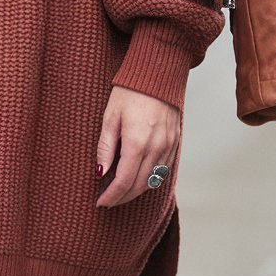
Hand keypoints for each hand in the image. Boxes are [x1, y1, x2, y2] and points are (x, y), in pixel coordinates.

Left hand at [95, 86, 179, 207]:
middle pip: (139, 185)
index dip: (112, 195)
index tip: (100, 202)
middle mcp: (156, 148)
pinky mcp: (175, 142)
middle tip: (108, 200)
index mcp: (137, 143)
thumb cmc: (129, 92)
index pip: (124, 181)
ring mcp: (169, 146)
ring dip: (136, 190)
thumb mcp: (110, 117)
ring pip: (153, 180)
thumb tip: (100, 173)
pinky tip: (138, 178)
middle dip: (122, 197)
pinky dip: (149, 179)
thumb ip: (105, 147)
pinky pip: (163, 170)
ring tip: (120, 192)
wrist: (158, 74)